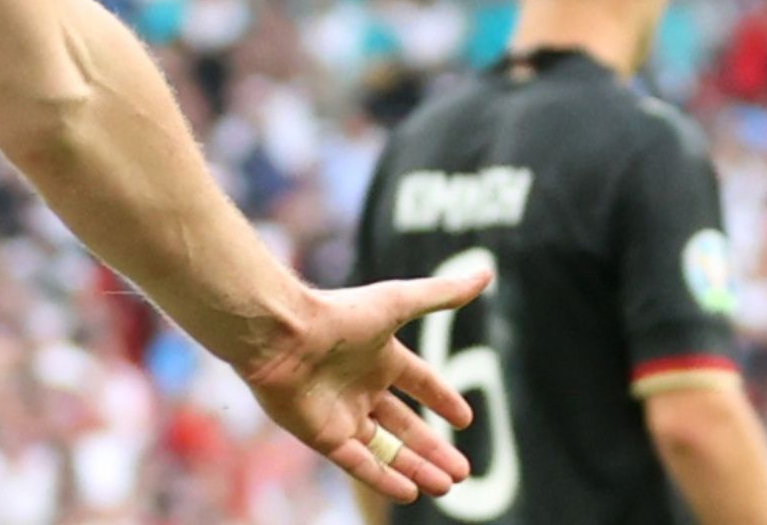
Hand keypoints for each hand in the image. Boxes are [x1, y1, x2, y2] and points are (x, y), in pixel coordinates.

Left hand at [240, 268, 491, 502]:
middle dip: (432, 448)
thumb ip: (441, 295)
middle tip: (463, 471)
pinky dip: (383, 478)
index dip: (442, 399)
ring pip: (385, 449)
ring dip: (415, 468)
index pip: (419, 381)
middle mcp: (360, 387)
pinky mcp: (322, 436)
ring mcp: (341, 413)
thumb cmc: (336, 315)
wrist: (279, 335)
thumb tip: (486, 272)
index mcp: (379, 355)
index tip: (466, 420)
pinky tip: (410, 494)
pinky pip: (358, 463)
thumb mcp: (397, 303)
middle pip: (404, 425)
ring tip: (445, 487)